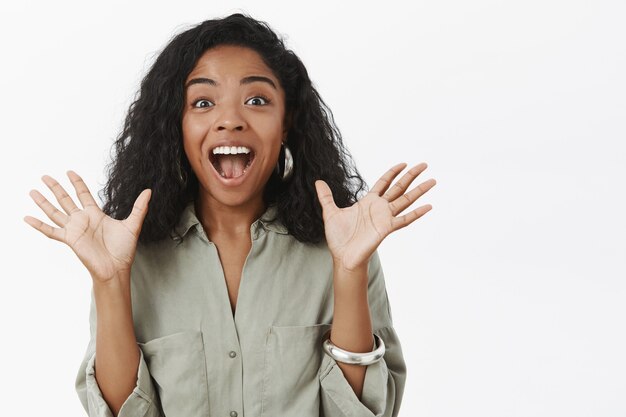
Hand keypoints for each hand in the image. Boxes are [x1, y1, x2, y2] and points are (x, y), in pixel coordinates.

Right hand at [24, 171, 150, 283]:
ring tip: (32, 191)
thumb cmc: (124, 250)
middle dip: (56, 188)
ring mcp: (74, 229)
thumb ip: (139, 207)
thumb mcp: (133, 224)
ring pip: (55, 212)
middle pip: (66, 200)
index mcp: (96, 215)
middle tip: (45, 176)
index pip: (83, 194)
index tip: (70, 172)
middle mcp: (83, 220)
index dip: (77, 183)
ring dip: (44, 202)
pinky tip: (27, 218)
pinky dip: (38, 225)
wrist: (116, 268)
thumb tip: (149, 191)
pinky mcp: (69, 239)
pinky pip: (51, 231)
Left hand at [315, 162, 435, 271]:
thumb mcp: (330, 212)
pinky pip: (405, 219)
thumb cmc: (338, 237)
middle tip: (424, 165)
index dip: (393, 172)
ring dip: (419, 191)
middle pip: (399, 187)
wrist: (342, 256)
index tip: (403, 163)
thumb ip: (326, 197)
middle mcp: (379, 208)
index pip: (384, 183)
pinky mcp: (387, 228)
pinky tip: (428, 206)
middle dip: (411, 176)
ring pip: (405, 200)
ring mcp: (385, 217)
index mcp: (368, 202)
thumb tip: (318, 182)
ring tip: (432, 181)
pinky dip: (416, 213)